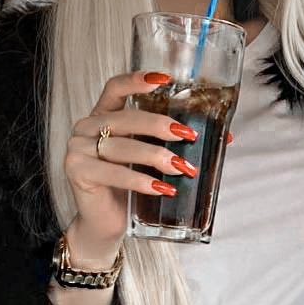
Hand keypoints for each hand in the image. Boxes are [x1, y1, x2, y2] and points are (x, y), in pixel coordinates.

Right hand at [63, 71, 199, 260]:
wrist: (103, 224)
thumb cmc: (129, 188)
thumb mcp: (150, 159)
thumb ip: (173, 143)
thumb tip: (226, 137)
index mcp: (102, 116)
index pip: (115, 88)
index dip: (137, 80)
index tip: (165, 80)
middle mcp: (86, 128)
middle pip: (125, 118)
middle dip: (159, 125)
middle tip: (187, 136)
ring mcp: (77, 149)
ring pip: (122, 147)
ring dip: (156, 156)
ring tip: (183, 169)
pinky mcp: (77, 172)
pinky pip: (114, 173)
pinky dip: (140, 180)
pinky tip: (162, 189)